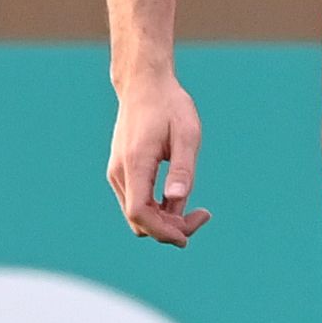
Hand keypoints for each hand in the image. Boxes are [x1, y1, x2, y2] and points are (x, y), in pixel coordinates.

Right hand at [105, 79, 210, 245]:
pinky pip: (137, 202)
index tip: (188, 236)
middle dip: (169, 228)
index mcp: (135, 164)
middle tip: (204, 215)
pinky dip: (157, 210)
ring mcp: (117, 173)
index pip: (139, 213)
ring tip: (198, 210)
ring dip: (164, 220)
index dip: (163, 231)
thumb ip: (183, 168)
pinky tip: (180, 199)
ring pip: (136, 214)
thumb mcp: (187, 134)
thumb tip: (177, 199)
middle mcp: (119, 172)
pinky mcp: (122, 171)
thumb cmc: (170, 107)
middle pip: (137, 220)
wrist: (145, 86)